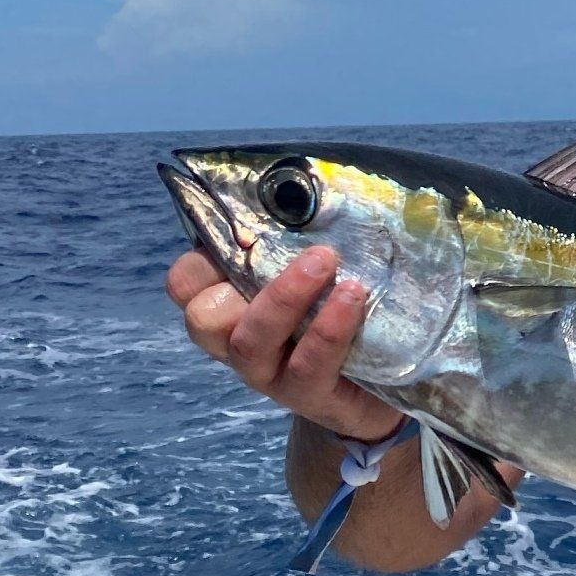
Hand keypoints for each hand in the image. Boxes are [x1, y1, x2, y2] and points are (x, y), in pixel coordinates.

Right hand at [165, 246, 400, 442]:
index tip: (245, 231)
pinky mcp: (307, 396)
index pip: (187, 282)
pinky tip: (354, 298)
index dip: (201, 259)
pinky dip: (328, 329)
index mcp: (232, 299)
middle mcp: (239, 338)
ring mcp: (268, 372)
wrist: (388, 377)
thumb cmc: (345, 302)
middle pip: (202, 317)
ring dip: (285, 297)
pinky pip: (305, 365)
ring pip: (248, 342)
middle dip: (233, 281)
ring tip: (328, 261)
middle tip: (297, 249)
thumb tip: (305, 179)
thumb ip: (304, 229)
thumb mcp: (322, 260)